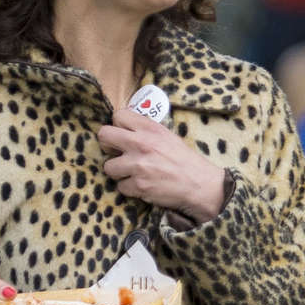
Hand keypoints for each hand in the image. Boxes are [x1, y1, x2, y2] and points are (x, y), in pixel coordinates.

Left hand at [98, 99, 224, 220]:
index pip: (118, 116)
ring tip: (133, 174)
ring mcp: (138, 165)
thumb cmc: (186, 161)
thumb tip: (126, 130)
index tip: (124, 136)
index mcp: (150, 128)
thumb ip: (146, 131)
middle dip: (108, 146)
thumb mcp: (168, 137)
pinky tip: (143, 186)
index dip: (118, 127)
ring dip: (119, 172)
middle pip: (104, 136)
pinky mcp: (139, 185)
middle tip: (118, 154)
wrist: (201, 185)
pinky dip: (130, 189)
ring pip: (108, 166)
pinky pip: (121, 186)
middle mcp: (141, 143)